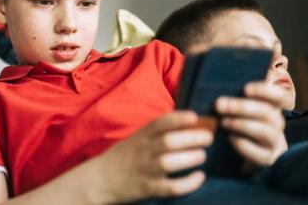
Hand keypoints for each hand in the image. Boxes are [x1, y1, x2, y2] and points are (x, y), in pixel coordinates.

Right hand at [93, 111, 212, 202]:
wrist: (99, 180)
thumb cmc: (122, 158)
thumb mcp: (135, 139)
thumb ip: (155, 133)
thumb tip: (188, 124)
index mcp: (140, 136)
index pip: (160, 123)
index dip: (178, 118)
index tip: (195, 117)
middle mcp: (143, 151)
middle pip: (168, 142)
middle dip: (192, 138)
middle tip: (208, 137)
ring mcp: (145, 171)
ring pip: (170, 163)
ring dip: (190, 158)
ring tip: (202, 155)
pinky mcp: (147, 189)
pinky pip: (171, 188)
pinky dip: (188, 183)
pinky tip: (199, 177)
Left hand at [216, 81, 287, 169]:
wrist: (234, 157)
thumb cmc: (233, 123)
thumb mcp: (235, 109)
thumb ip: (235, 98)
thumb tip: (219, 89)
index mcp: (272, 107)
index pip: (282, 97)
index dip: (268, 91)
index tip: (245, 89)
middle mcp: (277, 124)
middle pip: (269, 113)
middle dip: (242, 107)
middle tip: (219, 104)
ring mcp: (275, 143)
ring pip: (266, 131)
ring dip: (242, 124)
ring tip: (223, 122)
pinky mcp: (268, 159)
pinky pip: (260, 154)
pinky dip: (243, 144)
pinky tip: (230, 138)